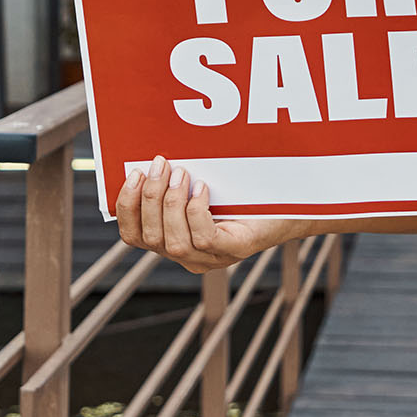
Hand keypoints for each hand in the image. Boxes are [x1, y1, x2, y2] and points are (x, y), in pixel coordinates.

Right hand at [116, 155, 301, 273]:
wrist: (291, 198)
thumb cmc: (242, 188)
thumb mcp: (201, 182)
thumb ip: (174, 179)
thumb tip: (147, 158)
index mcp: (173, 239)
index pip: (133, 235)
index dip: (126, 207)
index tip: (133, 173)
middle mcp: (189, 256)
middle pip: (150, 237)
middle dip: (149, 198)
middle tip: (160, 163)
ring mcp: (212, 258)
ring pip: (174, 242)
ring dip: (171, 203)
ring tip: (182, 172)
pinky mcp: (235, 250)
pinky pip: (204, 239)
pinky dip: (197, 212)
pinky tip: (203, 189)